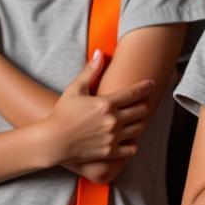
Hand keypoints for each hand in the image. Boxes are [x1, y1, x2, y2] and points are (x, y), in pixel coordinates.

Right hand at [43, 53, 153, 167]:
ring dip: (139, 123)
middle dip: (143, 106)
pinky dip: (133, 144)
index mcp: (106, 103)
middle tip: (141, 104)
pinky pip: (132, 149)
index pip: (134, 93)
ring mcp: (113, 137)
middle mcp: (113, 120)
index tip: (152, 84)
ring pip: (139, 128)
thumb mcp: (74, 89)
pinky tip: (129, 139)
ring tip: (136, 120)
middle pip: (141, 111)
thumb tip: (100, 52)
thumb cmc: (62, 114)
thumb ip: (90, 71)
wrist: (53, 141)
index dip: (146, 87)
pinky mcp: (111, 152)